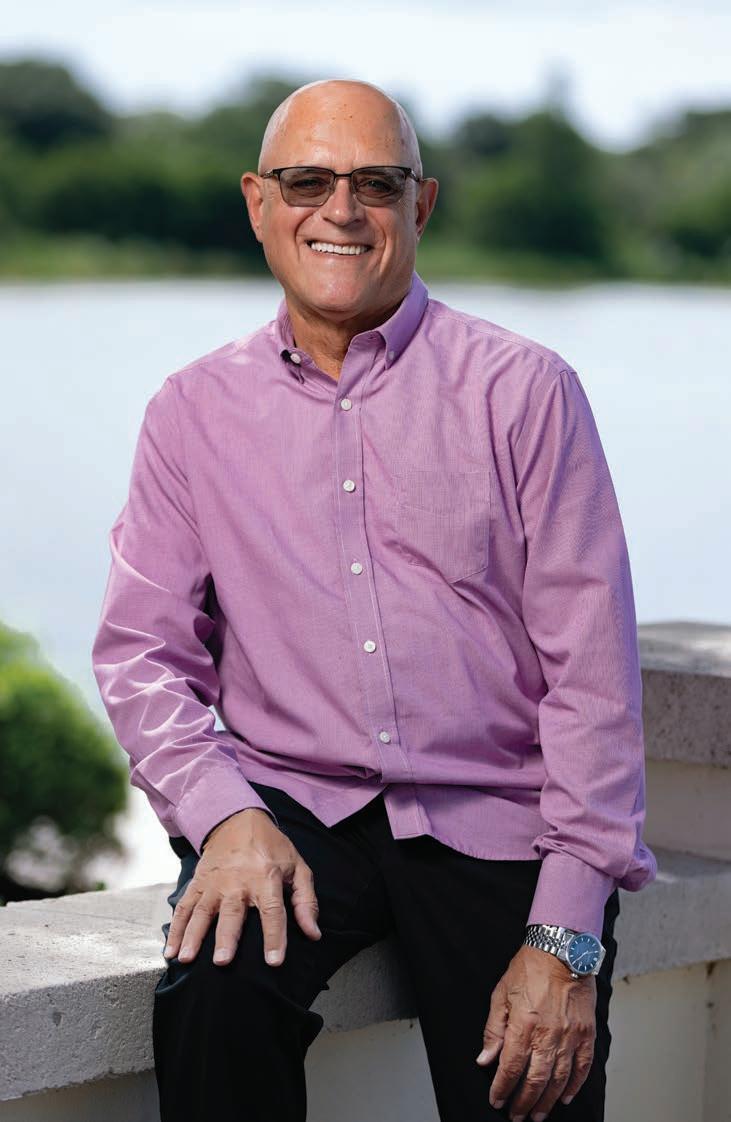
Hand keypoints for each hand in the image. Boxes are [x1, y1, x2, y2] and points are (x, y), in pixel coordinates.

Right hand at [162, 808, 320, 967]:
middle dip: (226, 938)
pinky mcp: (198, 883)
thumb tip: (313, 933)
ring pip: (201, 911)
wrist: (237, 819)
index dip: (275, 936)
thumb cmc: (271, 847)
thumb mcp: (297, 867)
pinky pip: (184, 907)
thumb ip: (306, 901)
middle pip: (232, 913)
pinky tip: (169, 950)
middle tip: (221, 962)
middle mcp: (238, 881)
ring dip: (192, 936)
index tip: (274, 961)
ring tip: (184, 959)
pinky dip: (175, 929)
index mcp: (266, 877)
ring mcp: (214, 883)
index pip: (272, 911)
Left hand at [475, 945, 596, 1120]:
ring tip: (538, 1114)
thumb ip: (494, 1030)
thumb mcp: (501, 994)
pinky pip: (582, 1066)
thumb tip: (485, 1059)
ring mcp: (570, 1035)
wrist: (562, 949)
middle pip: (535, 1079)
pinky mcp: (587, 1032)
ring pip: (559, 1079)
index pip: (511, 1067)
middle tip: (517, 1116)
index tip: (497, 1100)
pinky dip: (575, 1085)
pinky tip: (566, 1096)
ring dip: (547, 1101)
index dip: (502, 1088)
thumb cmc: (530, 968)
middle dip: (524, 1102)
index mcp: (524, 1024)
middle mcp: (548, 1034)